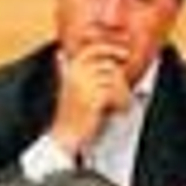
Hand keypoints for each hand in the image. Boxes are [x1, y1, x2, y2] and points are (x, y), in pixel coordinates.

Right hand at [50, 41, 132, 157]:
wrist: (65, 135)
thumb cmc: (70, 113)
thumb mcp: (67, 88)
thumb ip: (66, 70)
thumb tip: (60, 53)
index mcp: (71, 70)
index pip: (93, 50)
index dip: (110, 49)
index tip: (125, 54)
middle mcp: (76, 75)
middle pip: (109, 66)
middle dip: (120, 80)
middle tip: (124, 94)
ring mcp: (84, 86)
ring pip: (114, 80)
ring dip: (123, 93)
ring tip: (123, 105)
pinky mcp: (92, 99)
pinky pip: (115, 93)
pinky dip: (122, 102)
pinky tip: (122, 110)